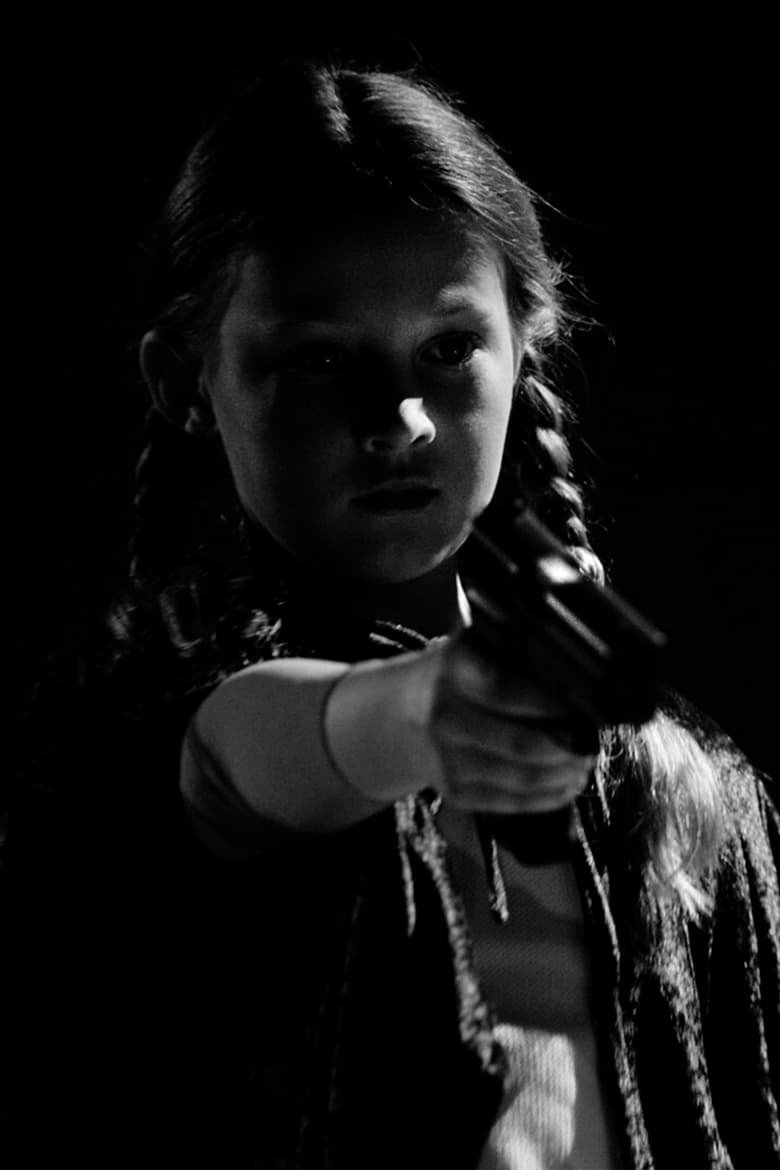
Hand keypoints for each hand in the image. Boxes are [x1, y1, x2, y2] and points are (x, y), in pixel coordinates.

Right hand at [428, 629, 596, 814]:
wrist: (400, 714)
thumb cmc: (454, 677)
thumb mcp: (472, 649)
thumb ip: (513, 652)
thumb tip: (575, 673)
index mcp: (452, 671)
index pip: (505, 689)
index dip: (550, 703)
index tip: (582, 706)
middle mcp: (445, 717)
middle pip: (520, 743)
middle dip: (567, 747)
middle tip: (591, 740)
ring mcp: (447, 759)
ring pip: (521, 777)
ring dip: (564, 774)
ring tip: (584, 762)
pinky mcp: (455, 791)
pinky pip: (512, 802)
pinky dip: (549, 796)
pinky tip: (568, 784)